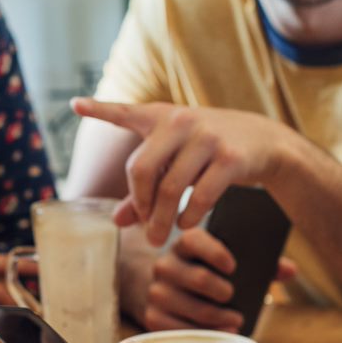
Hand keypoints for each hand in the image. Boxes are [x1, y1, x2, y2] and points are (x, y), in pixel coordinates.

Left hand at [73, 97, 295, 244]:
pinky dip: (189, 217)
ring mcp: (207, 138)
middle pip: (141, 169)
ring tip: (158, 237)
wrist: (266, 142)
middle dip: (138, 204)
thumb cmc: (209, 152)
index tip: (75, 105)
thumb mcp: (176, 162)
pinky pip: (199, 197)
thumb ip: (144, 190)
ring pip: (170, 189)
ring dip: (161, 220)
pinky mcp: (230, 158)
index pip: (126, 113)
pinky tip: (186, 223)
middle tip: (142, 227)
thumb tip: (117, 221)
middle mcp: (181, 121)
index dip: (100, 109)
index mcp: (161, 117)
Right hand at [132, 229, 295, 331]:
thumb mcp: (232, 263)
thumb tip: (290, 270)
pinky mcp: (152, 316)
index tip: (233, 266)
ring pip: (191, 307)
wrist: (174, 291)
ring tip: (236, 321)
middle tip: (235, 298)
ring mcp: (157, 292)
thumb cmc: (212, 274)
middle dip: (221, 291)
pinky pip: (179, 328)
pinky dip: (202, 332)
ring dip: (217, 317)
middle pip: (196, 278)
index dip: (214, 252)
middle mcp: (166, 265)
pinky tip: (220, 332)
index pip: (194, 239)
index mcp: (185, 244)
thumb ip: (262, 263)